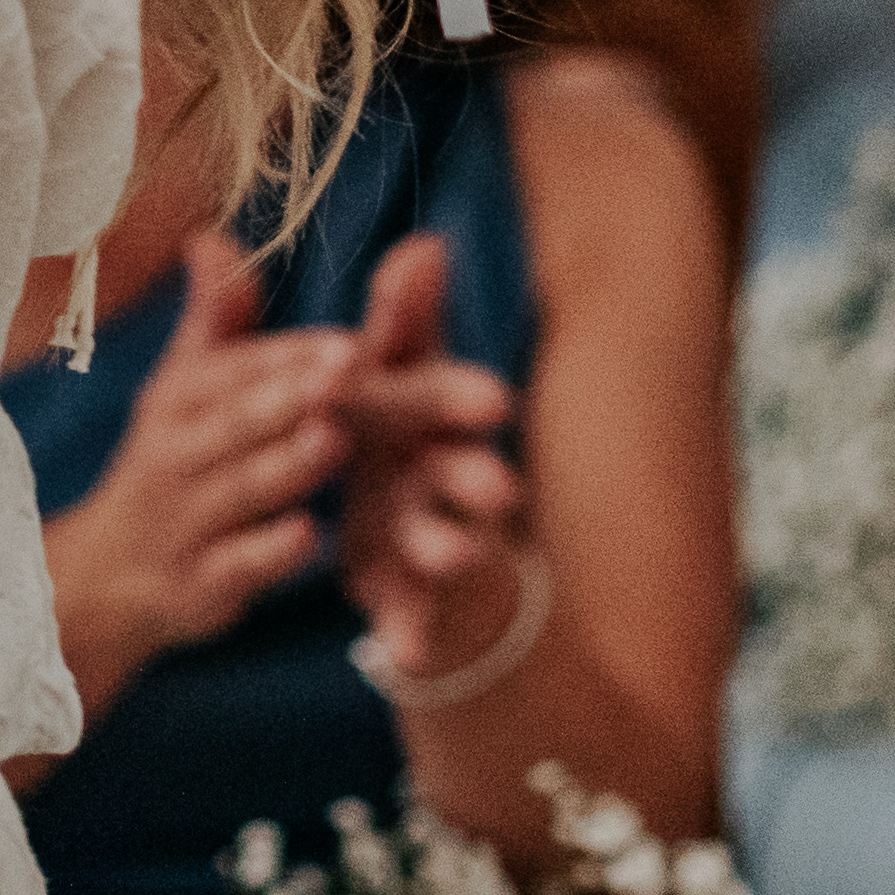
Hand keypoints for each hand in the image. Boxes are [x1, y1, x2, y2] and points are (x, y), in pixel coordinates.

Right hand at [37, 234, 353, 716]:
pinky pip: (235, 567)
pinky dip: (270, 553)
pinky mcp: (197, 586)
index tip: (352, 340)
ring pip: (239, 489)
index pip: (237, 368)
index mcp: (177, 400)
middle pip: (236, 420)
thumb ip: (213, 319)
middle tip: (353, 369)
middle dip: (292, 393)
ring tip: (335, 439)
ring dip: (286, 464)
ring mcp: (184, 522)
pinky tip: (312, 539)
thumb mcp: (181, 391)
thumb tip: (209, 234)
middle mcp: (174, 454)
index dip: (294, 354)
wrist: (104, 576)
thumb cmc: (168, 465)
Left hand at [321, 240, 534, 673]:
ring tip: (447, 558)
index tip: (491, 401)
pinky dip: (410, 632)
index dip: (460, 397)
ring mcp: (431, 538)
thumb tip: (424, 242)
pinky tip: (402, 652)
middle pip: (461, 473)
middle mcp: (439, 475)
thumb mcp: (396, 378)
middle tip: (498, 490)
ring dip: (447, 550)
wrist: (417, 539)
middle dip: (477, 481)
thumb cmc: (401, 438)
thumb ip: (405, 318)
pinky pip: (412, 616)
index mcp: (424, 415)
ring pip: (442, 543)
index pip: (439, 395)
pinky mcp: (411, 595)